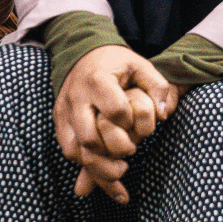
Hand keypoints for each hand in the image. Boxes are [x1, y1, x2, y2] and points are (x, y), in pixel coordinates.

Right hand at [53, 45, 178, 204]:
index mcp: (98, 81)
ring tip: (119, 167)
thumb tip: (163, 115)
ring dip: (99, 165)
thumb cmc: (116, 63)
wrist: (82, 54)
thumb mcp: (140, 65)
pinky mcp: (59, 120)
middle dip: (115, 151)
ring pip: (76, 150)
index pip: (115, 112)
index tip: (134, 122)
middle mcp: (77, 98)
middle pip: (91, 139)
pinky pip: (68, 149)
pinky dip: (85, 161)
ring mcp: (65, 111)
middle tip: (130, 150)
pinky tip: (102, 163)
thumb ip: (158, 86)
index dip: (130, 122)